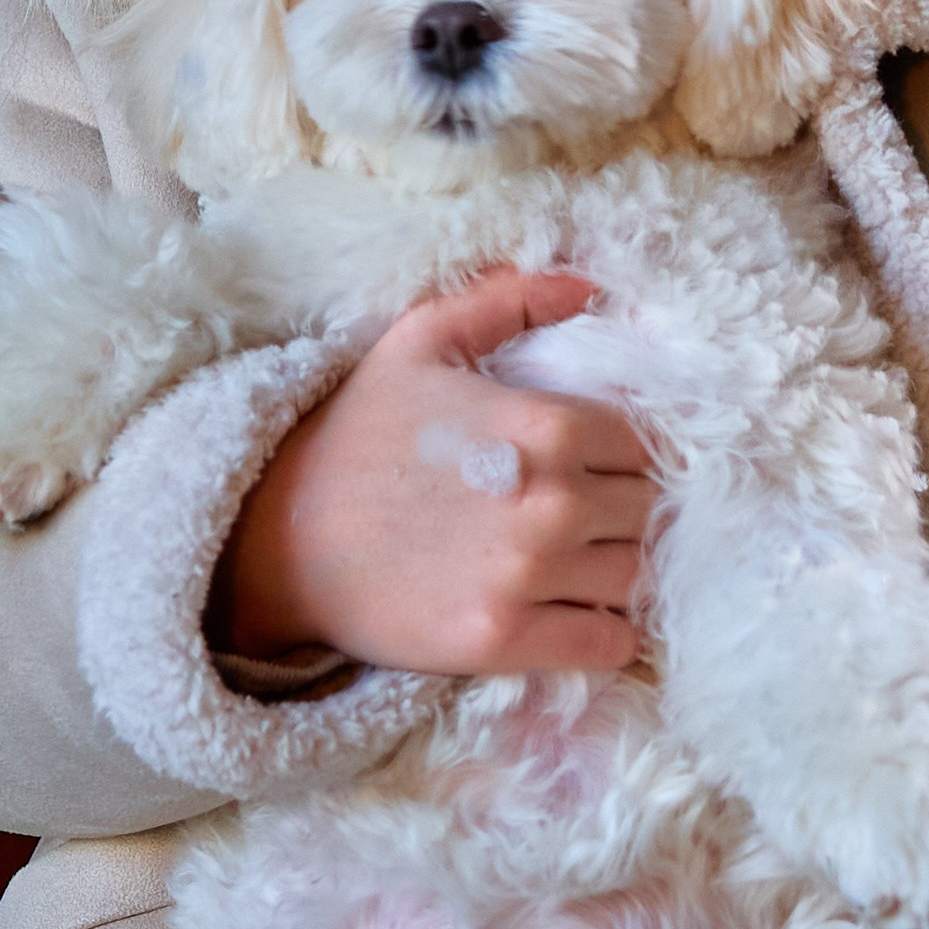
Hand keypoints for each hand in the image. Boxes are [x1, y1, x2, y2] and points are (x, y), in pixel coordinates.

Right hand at [211, 268, 650, 675]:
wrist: (279, 538)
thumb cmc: (355, 434)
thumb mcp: (421, 340)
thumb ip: (510, 301)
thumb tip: (588, 285)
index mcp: (545, 426)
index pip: (645, 444)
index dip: (630, 455)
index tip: (604, 467)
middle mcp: (550, 503)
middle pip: (649, 511)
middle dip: (630, 512)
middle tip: (599, 519)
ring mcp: (528, 577)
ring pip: (638, 577)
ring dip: (624, 570)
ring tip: (592, 565)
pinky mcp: (504, 640)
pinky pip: (610, 643)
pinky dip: (610, 633)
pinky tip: (582, 615)